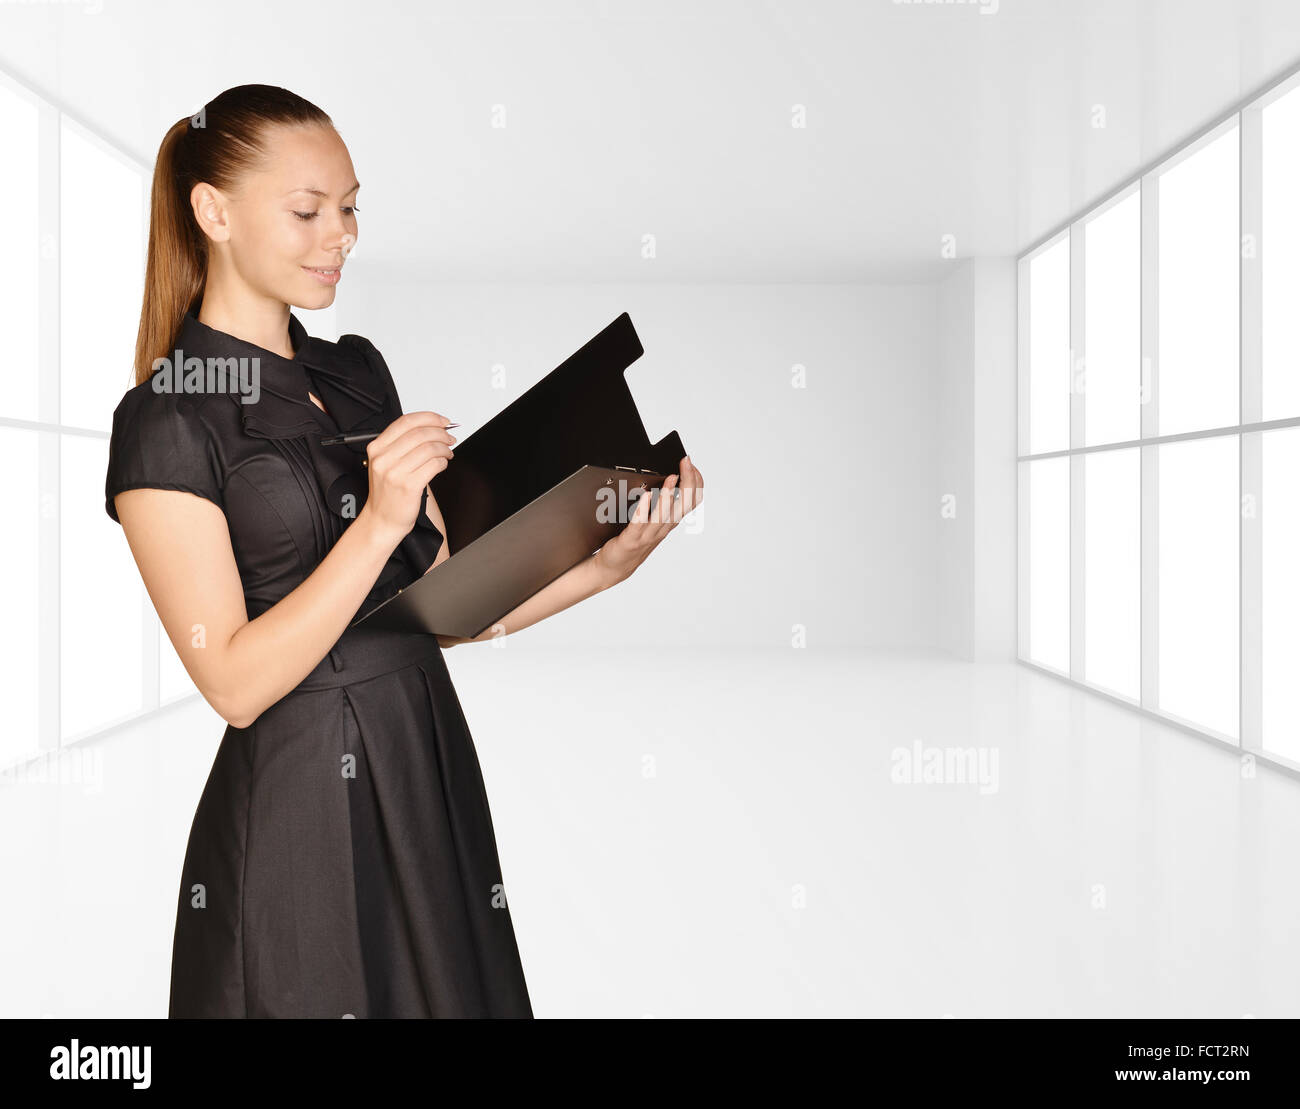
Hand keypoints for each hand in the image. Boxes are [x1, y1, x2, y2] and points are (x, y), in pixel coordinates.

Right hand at [357, 411, 456, 547]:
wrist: (382, 519)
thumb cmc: (388, 492)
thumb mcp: (386, 463)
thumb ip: (403, 444)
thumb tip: (432, 427)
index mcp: (377, 448)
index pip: (405, 422)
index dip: (428, 418)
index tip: (442, 421)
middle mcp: (383, 458)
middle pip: (419, 433)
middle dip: (440, 433)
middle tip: (449, 438)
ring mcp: (395, 472)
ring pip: (429, 448)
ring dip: (444, 448)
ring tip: (447, 453)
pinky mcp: (408, 486)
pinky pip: (434, 465)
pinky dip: (443, 462)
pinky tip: (442, 465)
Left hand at [595, 455, 702, 582]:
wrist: (614, 566)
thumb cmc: (634, 541)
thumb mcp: (654, 522)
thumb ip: (662, 505)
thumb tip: (668, 479)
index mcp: (670, 522)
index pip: (692, 500)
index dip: (695, 481)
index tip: (690, 464)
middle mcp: (663, 528)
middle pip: (684, 505)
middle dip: (688, 481)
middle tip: (686, 462)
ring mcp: (648, 535)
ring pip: (664, 515)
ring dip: (668, 495)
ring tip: (671, 477)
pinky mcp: (631, 540)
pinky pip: (639, 523)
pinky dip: (644, 509)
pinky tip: (646, 496)